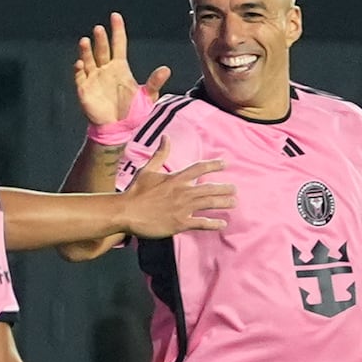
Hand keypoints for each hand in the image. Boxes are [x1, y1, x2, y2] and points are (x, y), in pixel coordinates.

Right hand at [75, 12, 171, 126]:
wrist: (118, 130)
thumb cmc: (132, 112)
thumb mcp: (147, 98)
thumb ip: (155, 83)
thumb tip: (166, 69)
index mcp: (120, 68)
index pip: (118, 44)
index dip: (117, 30)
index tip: (115, 16)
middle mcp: (105, 69)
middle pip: (102, 50)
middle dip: (101, 39)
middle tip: (99, 29)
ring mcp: (93, 78)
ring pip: (88, 60)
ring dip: (86, 50)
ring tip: (85, 41)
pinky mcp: (84, 90)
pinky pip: (80, 77)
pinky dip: (78, 70)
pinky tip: (80, 63)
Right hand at [120, 138, 235, 237]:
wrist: (126, 212)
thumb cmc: (135, 191)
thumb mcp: (147, 170)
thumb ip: (160, 154)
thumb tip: (166, 136)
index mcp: (176, 179)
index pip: (199, 168)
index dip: (214, 165)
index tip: (225, 164)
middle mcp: (182, 192)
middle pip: (209, 188)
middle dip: (224, 188)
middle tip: (235, 189)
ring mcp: (182, 208)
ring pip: (209, 204)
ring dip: (223, 203)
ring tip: (234, 203)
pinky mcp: (180, 223)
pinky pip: (201, 223)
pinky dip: (213, 224)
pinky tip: (222, 224)